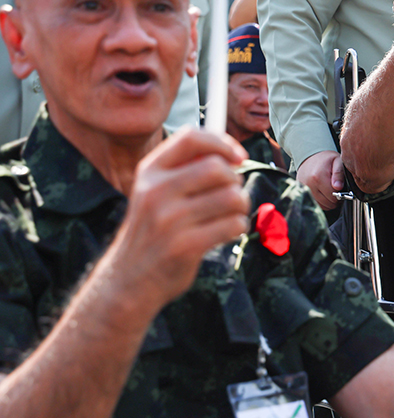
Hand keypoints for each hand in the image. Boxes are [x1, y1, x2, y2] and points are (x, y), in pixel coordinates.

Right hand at [109, 129, 250, 306]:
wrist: (129, 280)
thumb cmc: (153, 231)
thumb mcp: (155, 192)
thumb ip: (185, 169)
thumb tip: (232, 153)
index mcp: (149, 172)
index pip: (191, 138)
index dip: (222, 143)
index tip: (238, 156)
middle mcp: (156, 192)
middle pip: (217, 168)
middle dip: (234, 180)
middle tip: (231, 193)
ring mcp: (170, 220)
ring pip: (231, 197)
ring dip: (241, 205)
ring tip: (230, 213)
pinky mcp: (186, 246)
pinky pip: (233, 224)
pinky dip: (238, 226)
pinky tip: (225, 231)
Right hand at [297, 150, 344, 209]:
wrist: (310, 156)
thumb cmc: (325, 159)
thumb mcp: (337, 161)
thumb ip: (339, 174)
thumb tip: (338, 187)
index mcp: (318, 176)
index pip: (333, 196)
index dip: (341, 195)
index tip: (341, 189)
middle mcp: (309, 184)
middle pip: (327, 203)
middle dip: (335, 199)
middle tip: (337, 190)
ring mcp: (303, 189)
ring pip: (321, 206)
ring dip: (328, 202)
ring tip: (330, 191)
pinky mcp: (301, 192)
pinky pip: (315, 204)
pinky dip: (321, 202)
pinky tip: (324, 193)